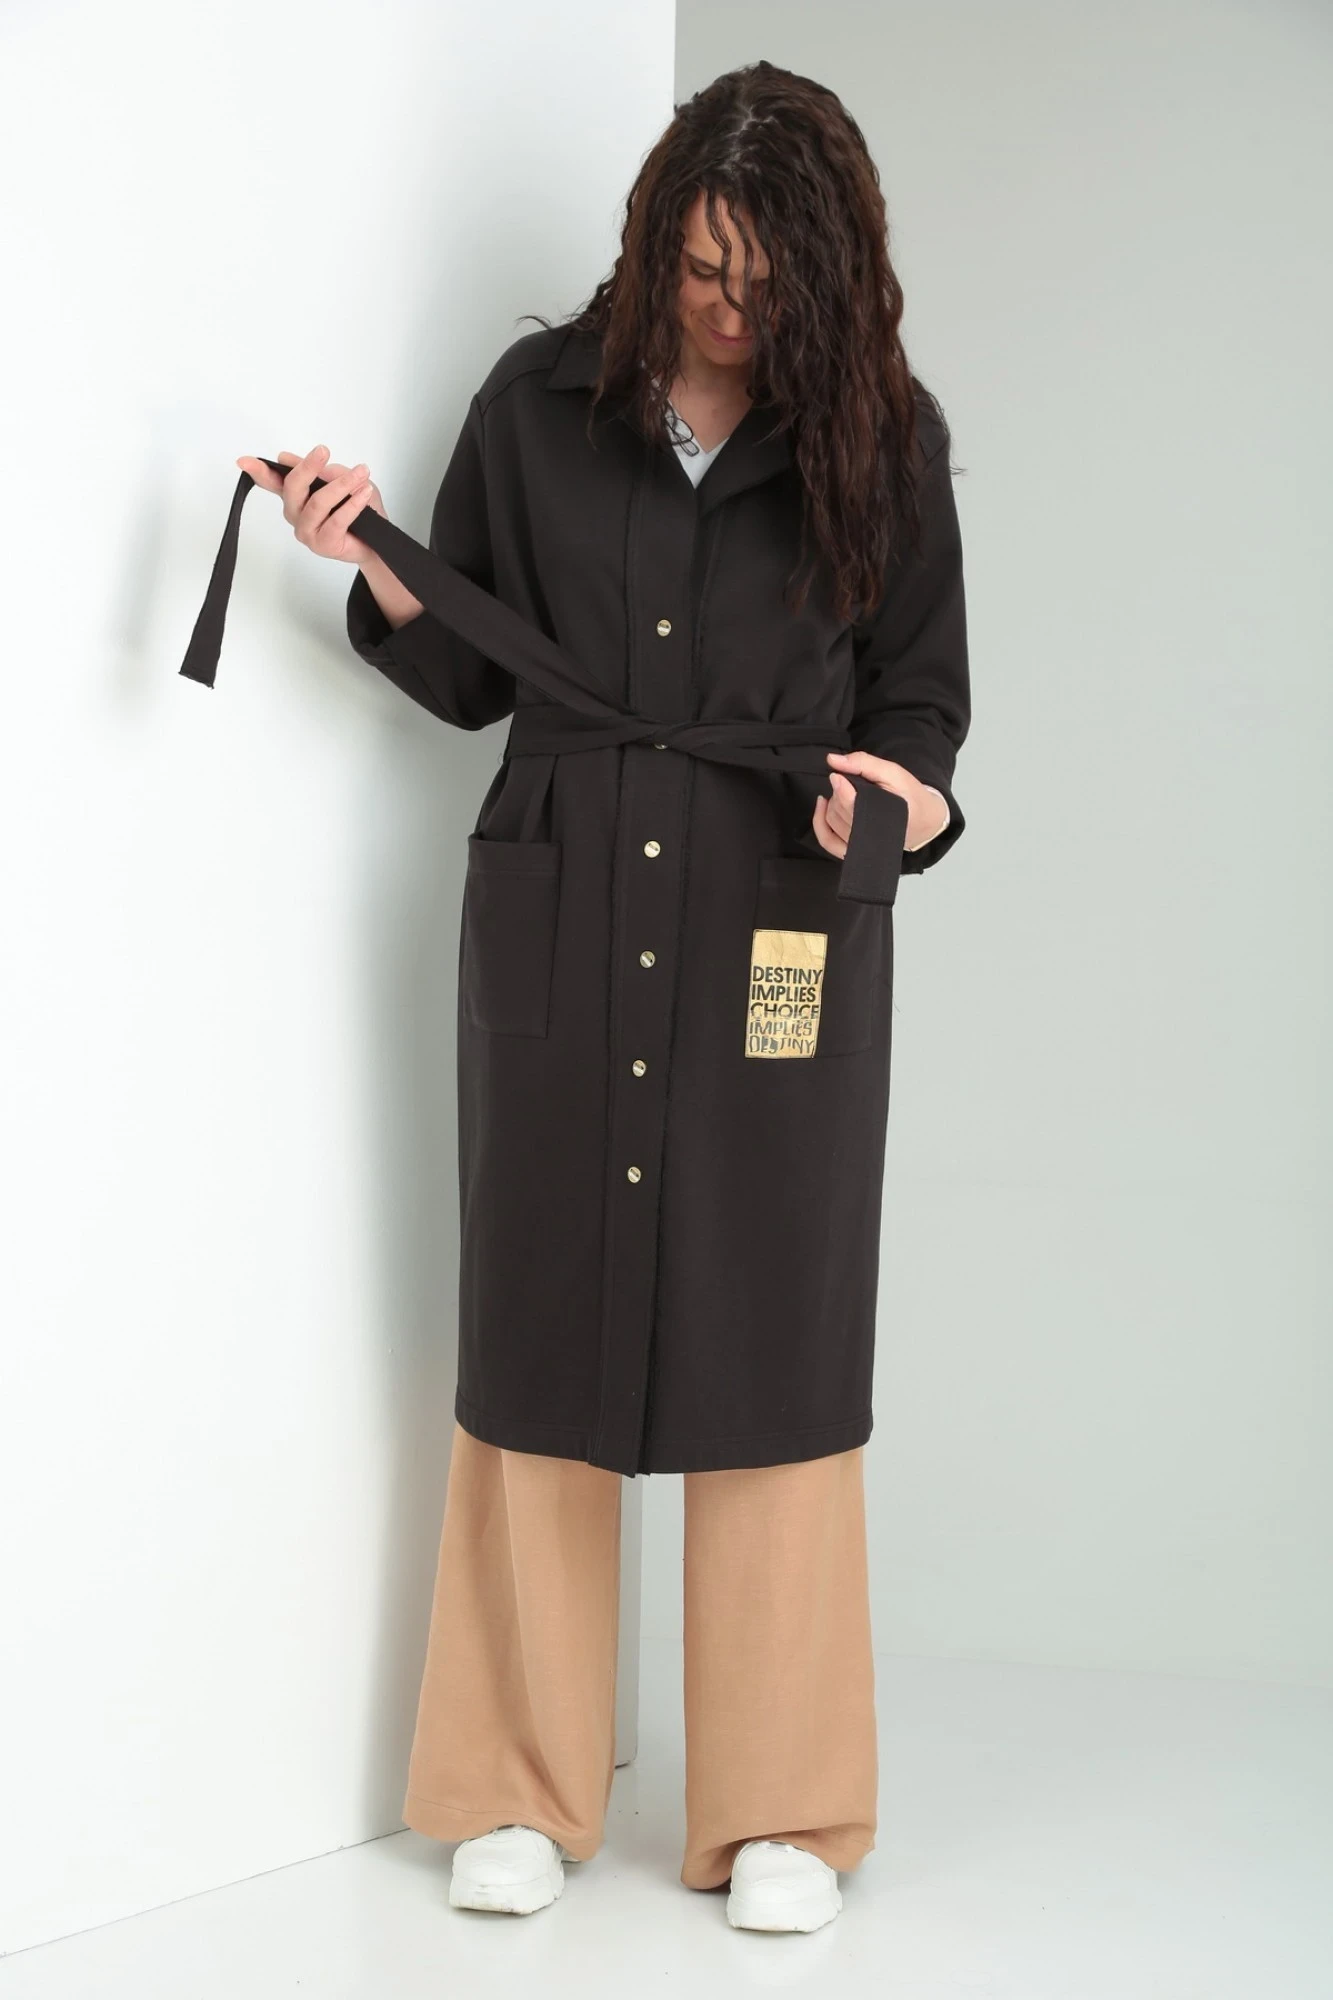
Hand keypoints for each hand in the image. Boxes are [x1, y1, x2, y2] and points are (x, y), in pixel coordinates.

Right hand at [234, 444, 383, 565]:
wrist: (376, 539)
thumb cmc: (356, 508)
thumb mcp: (337, 479)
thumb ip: (316, 470)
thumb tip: (284, 458)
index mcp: (295, 496)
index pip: (272, 482)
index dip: (258, 472)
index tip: (243, 461)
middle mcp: (296, 514)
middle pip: (293, 487)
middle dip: (308, 467)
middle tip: (323, 451)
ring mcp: (306, 531)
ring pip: (318, 502)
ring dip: (342, 484)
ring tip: (361, 474)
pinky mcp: (322, 544)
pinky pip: (336, 520)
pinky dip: (352, 504)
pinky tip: (363, 492)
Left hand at [812, 749, 948, 857]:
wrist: (922, 821)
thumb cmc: (909, 795)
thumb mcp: (892, 772)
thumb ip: (863, 763)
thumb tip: (832, 760)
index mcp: (886, 817)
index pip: (852, 804)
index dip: (840, 787)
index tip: (837, 775)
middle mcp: (871, 837)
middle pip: (839, 810)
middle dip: (839, 792)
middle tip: (851, 782)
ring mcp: (860, 847)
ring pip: (831, 821)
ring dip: (832, 803)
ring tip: (846, 793)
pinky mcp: (852, 851)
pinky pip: (827, 840)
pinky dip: (819, 822)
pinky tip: (823, 805)